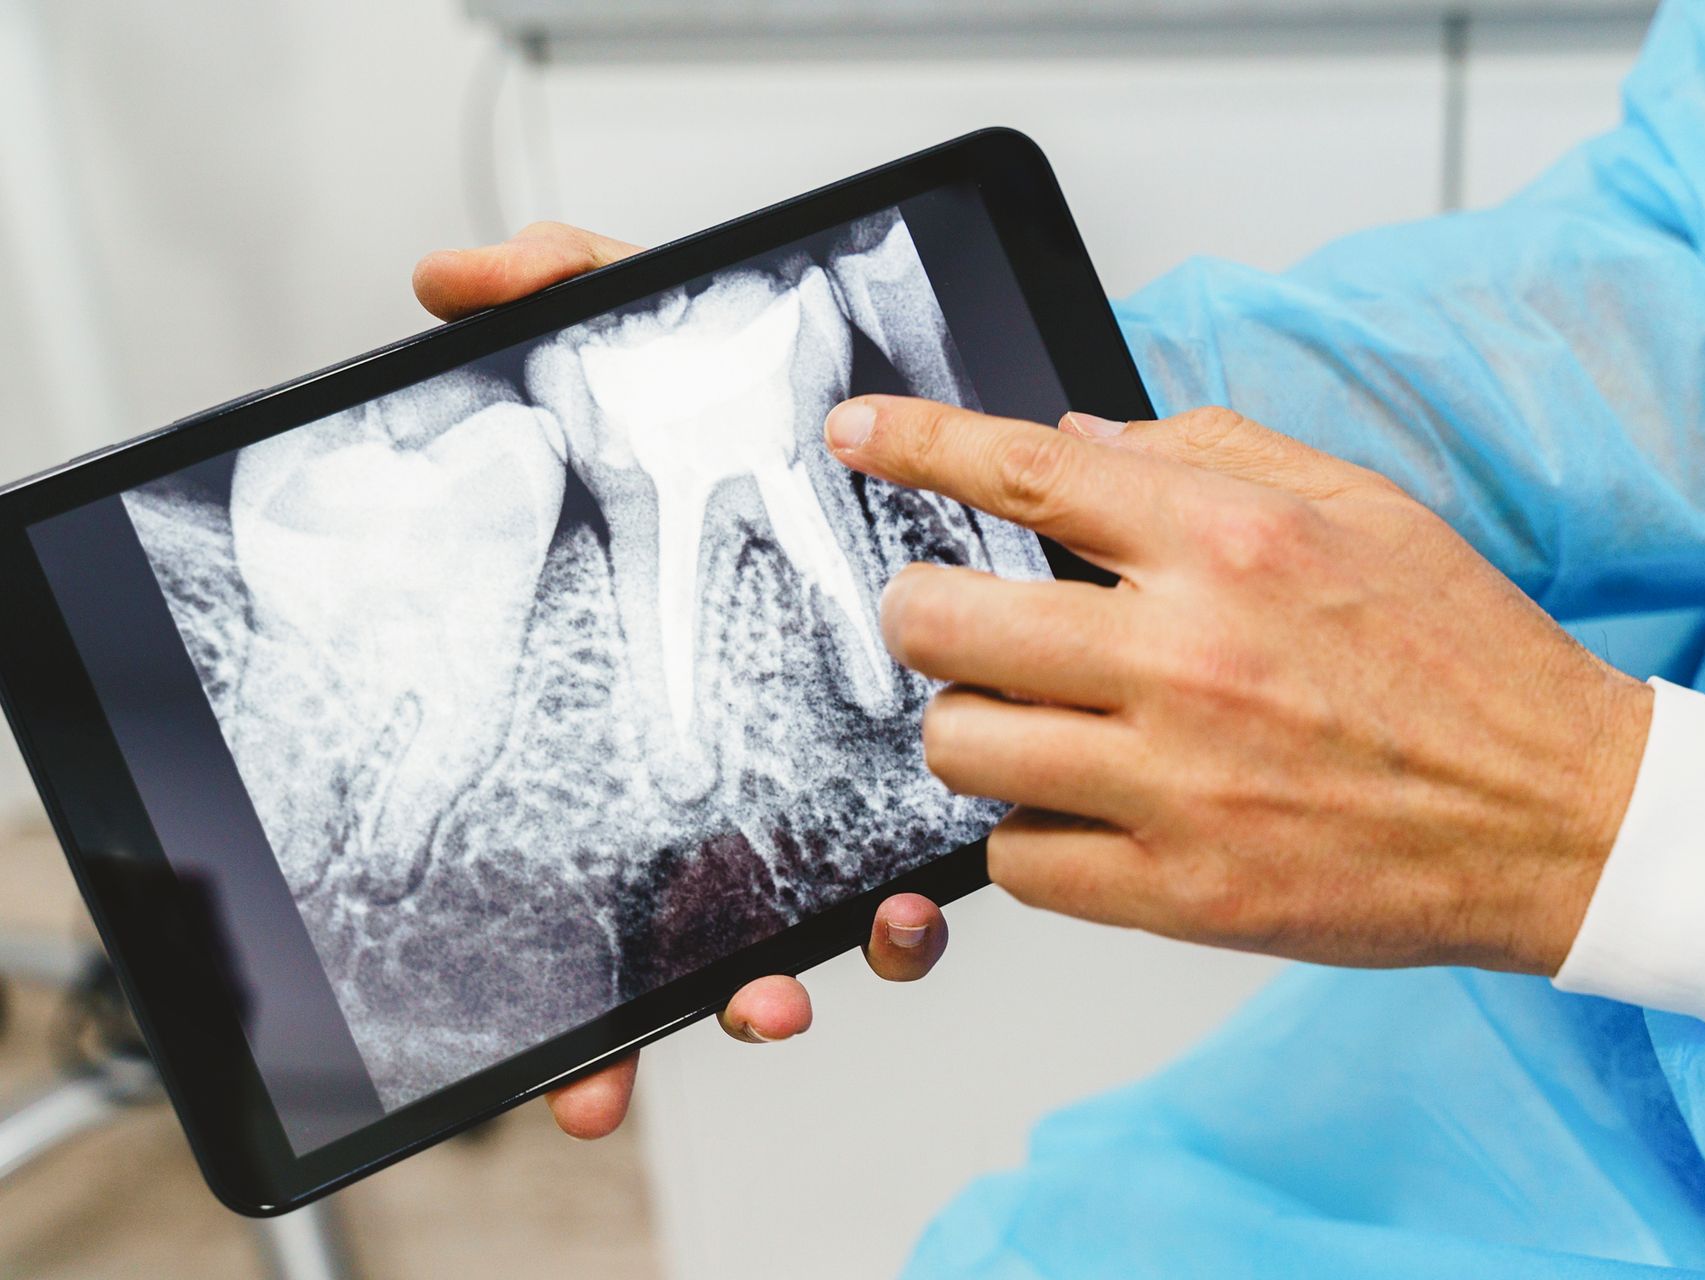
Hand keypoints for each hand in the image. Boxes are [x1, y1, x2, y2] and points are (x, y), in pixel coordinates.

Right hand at [412, 223, 950, 1138]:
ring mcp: (821, 762)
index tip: (580, 1072)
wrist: (920, 394)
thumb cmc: (770, 380)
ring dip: (788, 973)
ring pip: (799, 910)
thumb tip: (448, 284)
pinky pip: (912, 862)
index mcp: (651, 681)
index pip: (596, 836)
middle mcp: (730, 742)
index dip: (588, 975)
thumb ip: (559, 299)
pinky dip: (897, 913)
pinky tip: (907, 913)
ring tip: (786, 992)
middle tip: (695, 1027)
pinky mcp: (919, 752)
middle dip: (689, 999)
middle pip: (692, 909)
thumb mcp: (666, 325)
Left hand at [824, 397, 1652, 975]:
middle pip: (948, 620)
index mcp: (1232, 541)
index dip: (915, 445)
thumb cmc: (1464, 657)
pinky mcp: (1186, 896)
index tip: (855, 437)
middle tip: (944, 620)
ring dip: (971, 729)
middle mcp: (1191, 654)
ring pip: (964, 747)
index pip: (1026, 470)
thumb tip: (1078, 439)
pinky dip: (1029, 835)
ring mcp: (1181, 784)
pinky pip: (1020, 863)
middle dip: (920, 614)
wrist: (1563, 814)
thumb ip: (1211, 454)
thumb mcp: (1361, 508)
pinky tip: (1081, 811)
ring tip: (1027, 723)